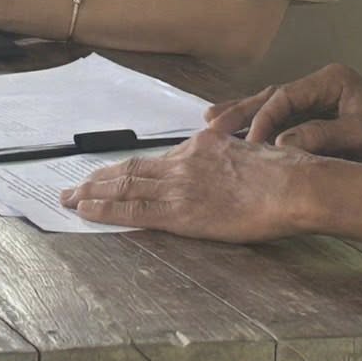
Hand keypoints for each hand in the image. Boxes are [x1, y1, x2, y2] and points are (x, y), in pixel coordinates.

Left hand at [59, 129, 318, 239]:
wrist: (291, 185)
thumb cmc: (283, 172)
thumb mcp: (251, 150)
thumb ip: (229, 153)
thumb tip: (226, 154)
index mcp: (201, 148)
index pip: (154, 161)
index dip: (126, 169)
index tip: (107, 174)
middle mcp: (183, 163)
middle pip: (130, 170)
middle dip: (98, 179)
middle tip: (72, 186)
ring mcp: (179, 187)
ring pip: (124, 187)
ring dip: (93, 192)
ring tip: (70, 198)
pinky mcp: (180, 212)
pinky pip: (133, 210)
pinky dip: (105, 209)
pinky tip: (87, 211)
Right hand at [205, 63, 361, 165]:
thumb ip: (322, 137)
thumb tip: (281, 145)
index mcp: (331, 80)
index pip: (286, 96)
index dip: (265, 119)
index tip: (250, 144)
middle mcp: (320, 86)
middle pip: (272, 97)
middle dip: (242, 111)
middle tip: (212, 127)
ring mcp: (317, 102)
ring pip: (272, 107)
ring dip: (244, 116)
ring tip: (212, 125)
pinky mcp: (316, 120)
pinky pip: (281, 121)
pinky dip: (259, 127)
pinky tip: (237, 135)